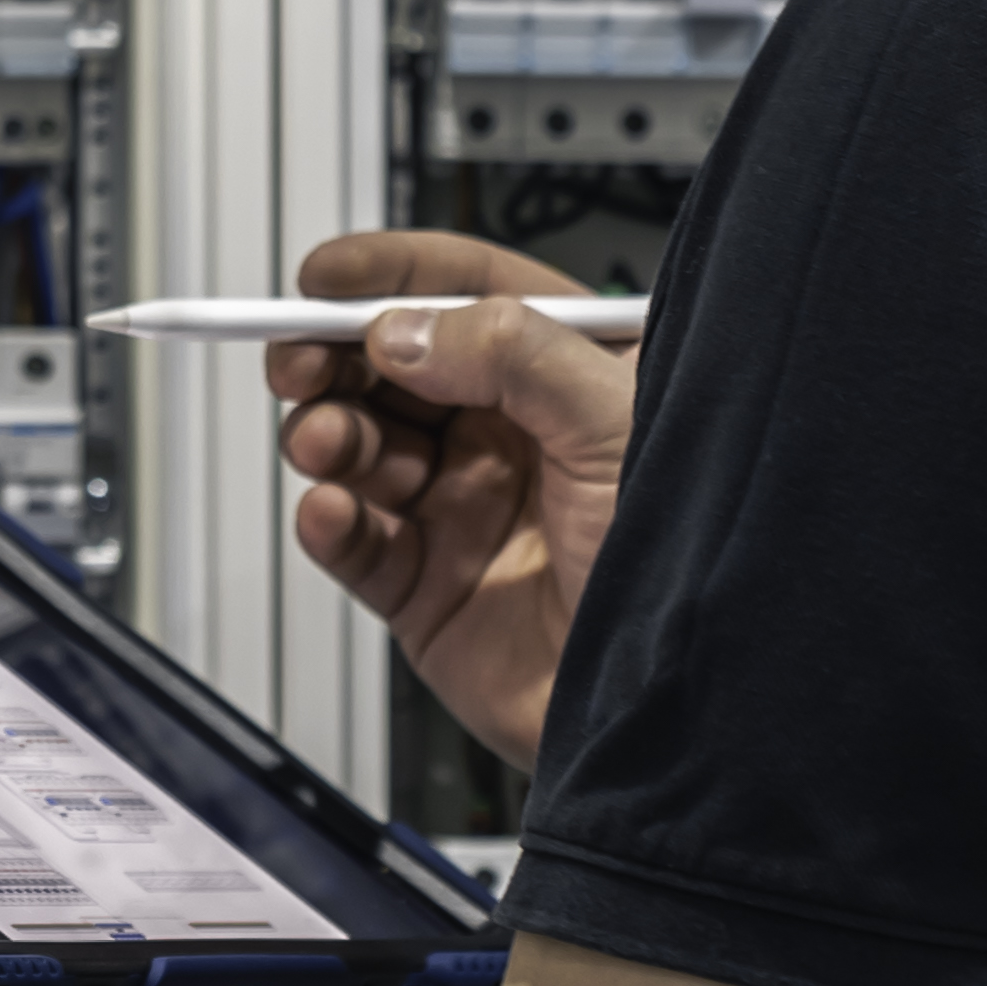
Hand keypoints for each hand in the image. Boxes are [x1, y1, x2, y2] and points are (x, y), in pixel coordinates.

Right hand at [263, 230, 634, 772]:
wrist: (675, 710)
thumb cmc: (687, 564)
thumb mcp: (616, 422)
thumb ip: (511, 354)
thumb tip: (405, 330)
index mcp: (571, 374)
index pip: (470, 294)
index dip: (392, 277)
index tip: (324, 275)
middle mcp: (515, 435)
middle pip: (395, 367)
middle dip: (335, 355)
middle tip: (300, 362)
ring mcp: (468, 511)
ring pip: (363, 446)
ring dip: (327, 433)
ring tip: (325, 443)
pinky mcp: (430, 589)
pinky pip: (356, 540)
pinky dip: (328, 520)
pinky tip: (331, 510)